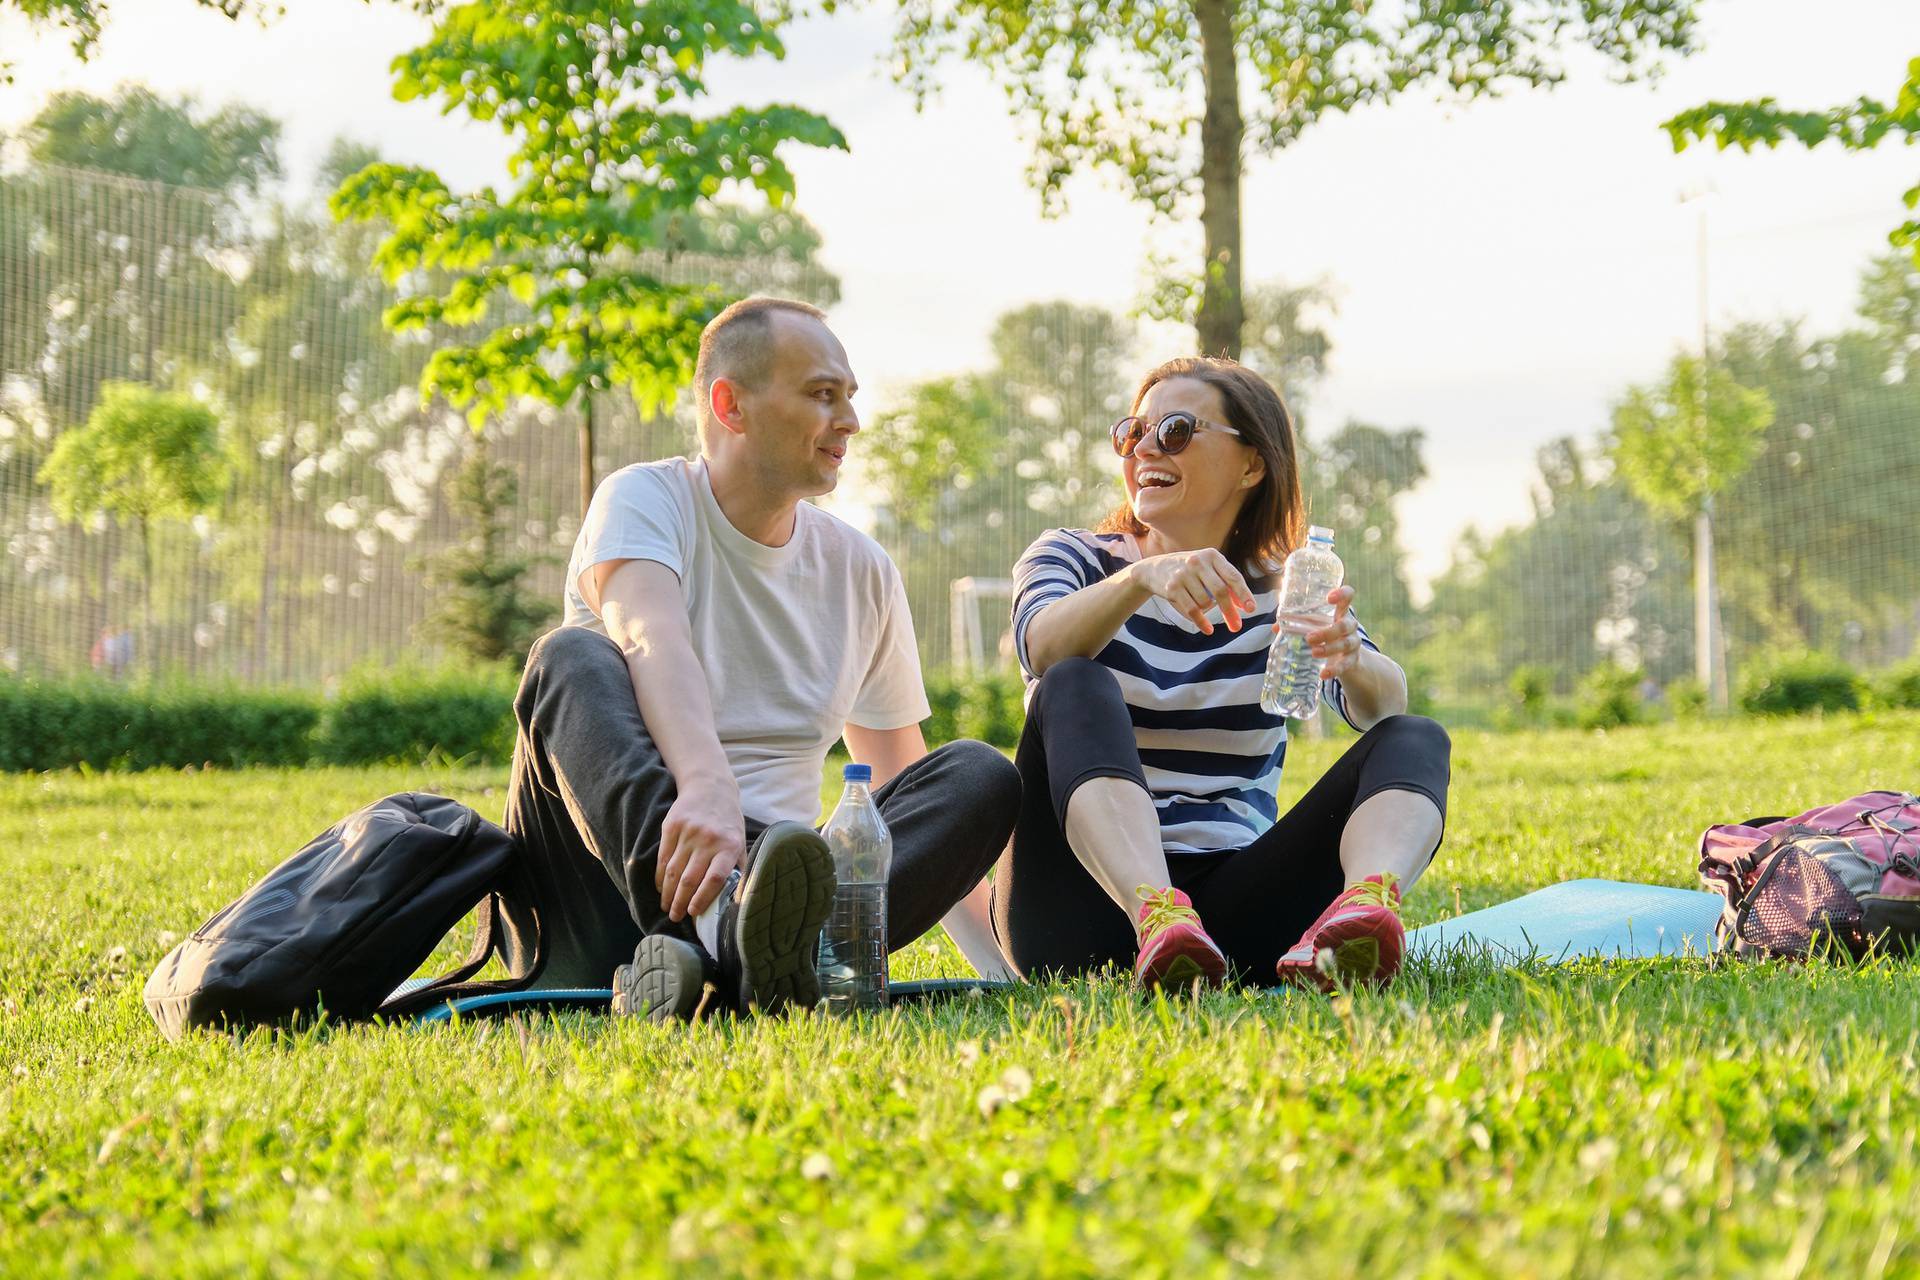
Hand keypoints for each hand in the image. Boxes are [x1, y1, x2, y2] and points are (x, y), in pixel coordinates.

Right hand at [655, 780, 745, 921]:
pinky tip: (661, 888)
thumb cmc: (728, 821)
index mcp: (729, 846)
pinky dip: (660, 876)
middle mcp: (708, 840)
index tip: (693, 913)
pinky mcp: (671, 827)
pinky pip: (663, 857)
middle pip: (690, 878)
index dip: (702, 898)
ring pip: (673, 871)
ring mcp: (688, 833)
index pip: (715, 878)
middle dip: (680, 902)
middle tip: (675, 917)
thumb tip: (737, 899)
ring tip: (667, 907)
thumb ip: (739, 868)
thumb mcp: (740, 842)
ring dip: (668, 893)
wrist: (710, 787)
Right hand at [1127, 549, 1255, 634]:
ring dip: (1208, 611)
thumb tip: (1244, 605)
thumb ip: (1226, 583)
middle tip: (1236, 627)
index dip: (1243, 594)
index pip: (1233, 576)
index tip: (1251, 609)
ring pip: (1205, 602)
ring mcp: (1183, 574)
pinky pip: (1192, 610)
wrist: (1154, 568)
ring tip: (1203, 607)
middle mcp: (1198, 562)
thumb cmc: (1189, 571)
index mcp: (1211, 555)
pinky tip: (1207, 629)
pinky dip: (1201, 622)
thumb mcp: (1207, 570)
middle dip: (1230, 611)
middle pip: (1220, 591)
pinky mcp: (1172, 588)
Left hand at [1302, 585, 1362, 679]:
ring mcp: (1353, 642)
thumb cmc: (1327, 633)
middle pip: (1344, 625)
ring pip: (1346, 644)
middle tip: (1309, 638)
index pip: (1348, 596)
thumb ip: (1297, 623)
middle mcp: (1350, 625)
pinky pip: (1346, 665)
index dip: (1342, 594)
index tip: (1329, 597)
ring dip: (1329, 649)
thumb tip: (1275, 627)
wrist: (1347, 657)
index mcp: (1340, 612)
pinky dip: (1335, 670)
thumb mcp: (1315, 626)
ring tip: (1314, 653)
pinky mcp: (1353, 660)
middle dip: (1327, 632)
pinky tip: (1324, 674)